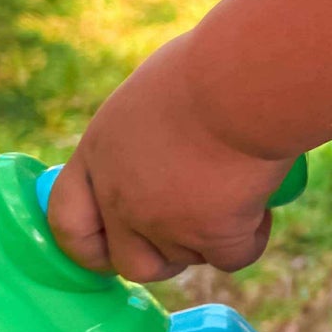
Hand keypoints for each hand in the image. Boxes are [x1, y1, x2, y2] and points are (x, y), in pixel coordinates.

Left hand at [47, 36, 296, 282]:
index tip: (113, 247)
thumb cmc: (207, 68)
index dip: (89, 245)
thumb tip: (167, 152)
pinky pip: (233, 258)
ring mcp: (165, 223)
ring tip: (238, 197)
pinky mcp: (213, 235)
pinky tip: (263, 209)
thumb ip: (143, 137)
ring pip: (187, 259)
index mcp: (99, 156)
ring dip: (212, 240)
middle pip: (130, 263)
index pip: (68, 222)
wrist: (243, 82)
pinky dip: (251, 239)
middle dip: (162, 258)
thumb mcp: (151, 96)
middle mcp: (122, 198)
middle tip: (190, 234)